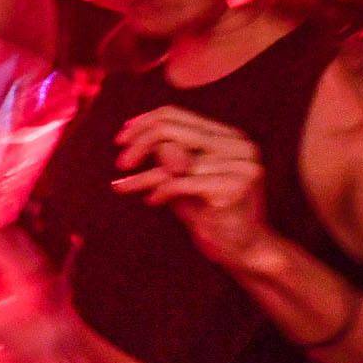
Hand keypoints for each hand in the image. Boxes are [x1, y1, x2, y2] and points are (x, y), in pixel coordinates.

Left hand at [114, 105, 272, 270]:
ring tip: (129, 188)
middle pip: (171, 129)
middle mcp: (239, 145)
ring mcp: (241, 164)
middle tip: (120, 163)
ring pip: (173, 161)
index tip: (121, 139)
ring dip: (146, 178)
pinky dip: (160, 191)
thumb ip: (167, 156)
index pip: (175, 113)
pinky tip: (152, 202)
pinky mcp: (235, 186)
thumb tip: (144, 138)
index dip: (143, 123)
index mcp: (228, 136)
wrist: (242, 249)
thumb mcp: (180, 178)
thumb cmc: (208, 213)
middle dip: (139, 144)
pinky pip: (180, 181)